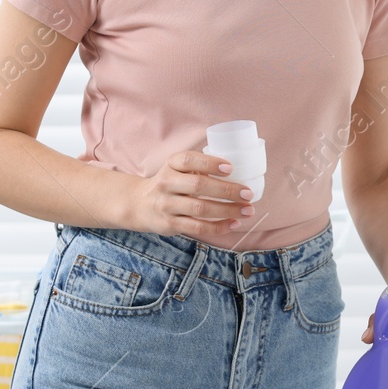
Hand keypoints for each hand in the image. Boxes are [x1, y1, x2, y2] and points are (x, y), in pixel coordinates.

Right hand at [129, 150, 254, 237]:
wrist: (139, 204)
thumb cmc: (170, 183)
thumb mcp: (177, 169)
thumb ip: (199, 167)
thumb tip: (239, 169)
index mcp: (171, 164)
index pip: (188, 160)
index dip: (209, 163)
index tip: (230, 168)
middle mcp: (166, 183)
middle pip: (199, 186)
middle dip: (227, 190)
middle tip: (248, 193)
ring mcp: (167, 205)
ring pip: (200, 208)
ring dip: (228, 210)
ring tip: (247, 210)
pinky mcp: (170, 224)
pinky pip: (197, 227)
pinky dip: (218, 227)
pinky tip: (234, 223)